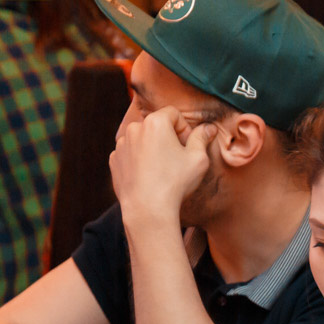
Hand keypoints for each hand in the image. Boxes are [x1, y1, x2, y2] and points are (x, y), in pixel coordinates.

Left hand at [109, 106, 216, 230]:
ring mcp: (121, 144)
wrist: (148, 209)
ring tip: (162, 170)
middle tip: (177, 159)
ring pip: (142, 139)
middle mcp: (134, 128)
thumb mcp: (198, 159)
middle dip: (168, 138)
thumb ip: (202, 138)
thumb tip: (208, 128)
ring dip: (153, 148)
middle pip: (156, 126)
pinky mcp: (115, 160)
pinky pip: (130, 153)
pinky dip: (139, 160)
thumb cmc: (175, 182)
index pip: (174, 114)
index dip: (185, 129)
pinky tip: (149, 177)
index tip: (188, 147)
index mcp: (155, 122)